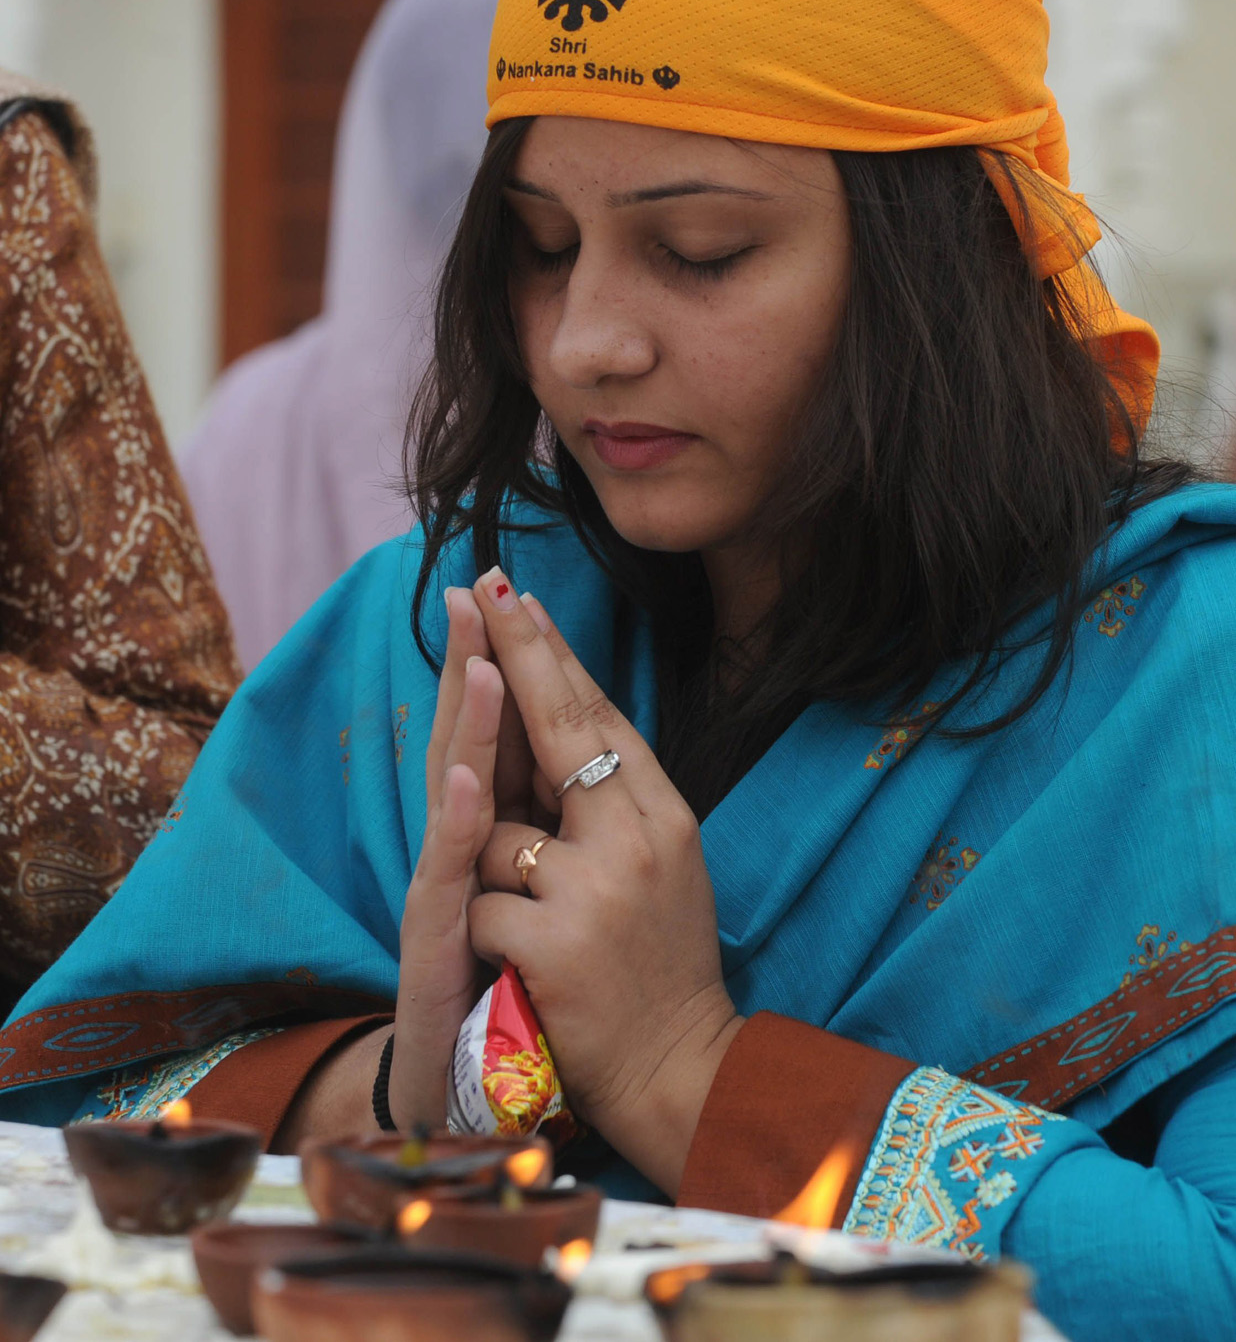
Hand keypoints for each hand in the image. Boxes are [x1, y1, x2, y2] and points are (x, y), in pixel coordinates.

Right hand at [273, 588, 534, 1145]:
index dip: (504, 662)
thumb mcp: (543, 890)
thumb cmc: (522, 984)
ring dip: (464, 729)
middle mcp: (462, 852)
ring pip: (453, 800)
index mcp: (498, 832)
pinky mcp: (437, 952)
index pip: (505, 732)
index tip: (509, 589)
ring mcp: (445, 898)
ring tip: (476, 662)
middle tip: (474, 589)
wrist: (486, 1092)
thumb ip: (543, 820)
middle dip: (470, 663)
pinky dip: (458, 829)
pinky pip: (451, 882)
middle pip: (466, 743)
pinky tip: (468, 786)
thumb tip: (573, 747)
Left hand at [467, 571, 742, 1195]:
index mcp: (664, 813)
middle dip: (512, 651)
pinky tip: (526, 970)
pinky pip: (481, 903)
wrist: (679, 1070)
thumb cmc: (661, 961)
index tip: (514, 597)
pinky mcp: (553, 940)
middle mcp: (636, 836)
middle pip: (560, 726)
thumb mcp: (660, 863)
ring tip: (549, 930)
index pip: (596, 717)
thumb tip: (567, 711)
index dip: (550, 655)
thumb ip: (615, 796)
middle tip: (480, 586)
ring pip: (497, 830)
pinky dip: (487, 933)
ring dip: (496, 874)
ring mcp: (595, 886)